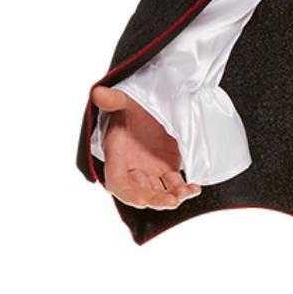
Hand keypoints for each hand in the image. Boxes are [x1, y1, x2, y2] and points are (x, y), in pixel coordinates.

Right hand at [91, 84, 201, 210]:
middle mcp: (132, 169)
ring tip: (187, 192)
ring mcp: (150, 172)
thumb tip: (98, 92)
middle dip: (155, 199)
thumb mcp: (124, 102)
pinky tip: (195, 188)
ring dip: (172, 196)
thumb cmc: (131, 108)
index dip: (129, 194)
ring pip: (159, 192)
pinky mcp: (166, 170)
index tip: (142, 201)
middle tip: (172, 201)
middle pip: (141, 193)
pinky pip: (175, 185)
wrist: (149, 109)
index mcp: (117, 157)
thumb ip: (114, 100)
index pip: (118, 184)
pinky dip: (184, 189)